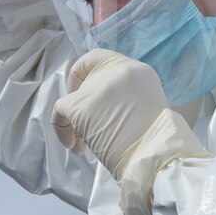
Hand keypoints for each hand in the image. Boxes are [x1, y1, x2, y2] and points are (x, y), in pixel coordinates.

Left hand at [51, 49, 167, 178]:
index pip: (102, 59)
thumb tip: (103, 107)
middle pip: (87, 81)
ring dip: (76, 121)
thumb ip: (127, 98)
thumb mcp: (147, 107)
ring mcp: (98, 87)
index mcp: (139, 70)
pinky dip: (62, 130)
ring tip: (84, 144)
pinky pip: (60, 111)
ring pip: (74, 98)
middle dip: (85, 105)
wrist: (153, 156)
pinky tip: (75, 146)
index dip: (91, 77)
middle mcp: (118, 70)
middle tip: (91, 129)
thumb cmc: (155, 141)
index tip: (95, 97)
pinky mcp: (80, 105)